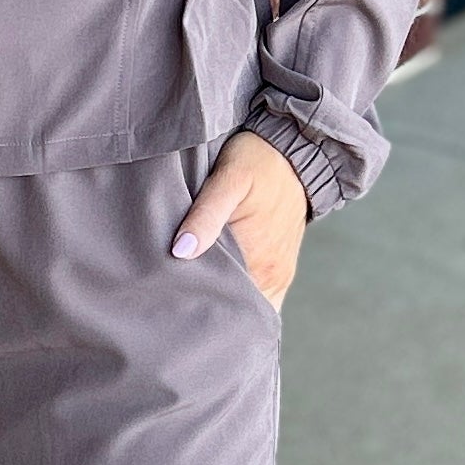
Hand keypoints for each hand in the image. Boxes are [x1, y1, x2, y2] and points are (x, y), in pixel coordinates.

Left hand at [170, 129, 308, 308]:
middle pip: (234, 311)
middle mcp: (272, 276)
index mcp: (258, 261)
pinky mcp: (279, 269)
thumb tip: (181, 251)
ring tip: (190, 300)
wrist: (294, 152)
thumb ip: (206, 216)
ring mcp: (278, 275)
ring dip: (222, 306)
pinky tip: (215, 291)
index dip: (196, 309)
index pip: (223, 305)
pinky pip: (259, 298)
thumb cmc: (257, 162)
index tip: (170, 306)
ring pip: (246, 308)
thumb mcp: (228, 180)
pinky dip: (238, 299)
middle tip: (174, 306)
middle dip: (206, 312)